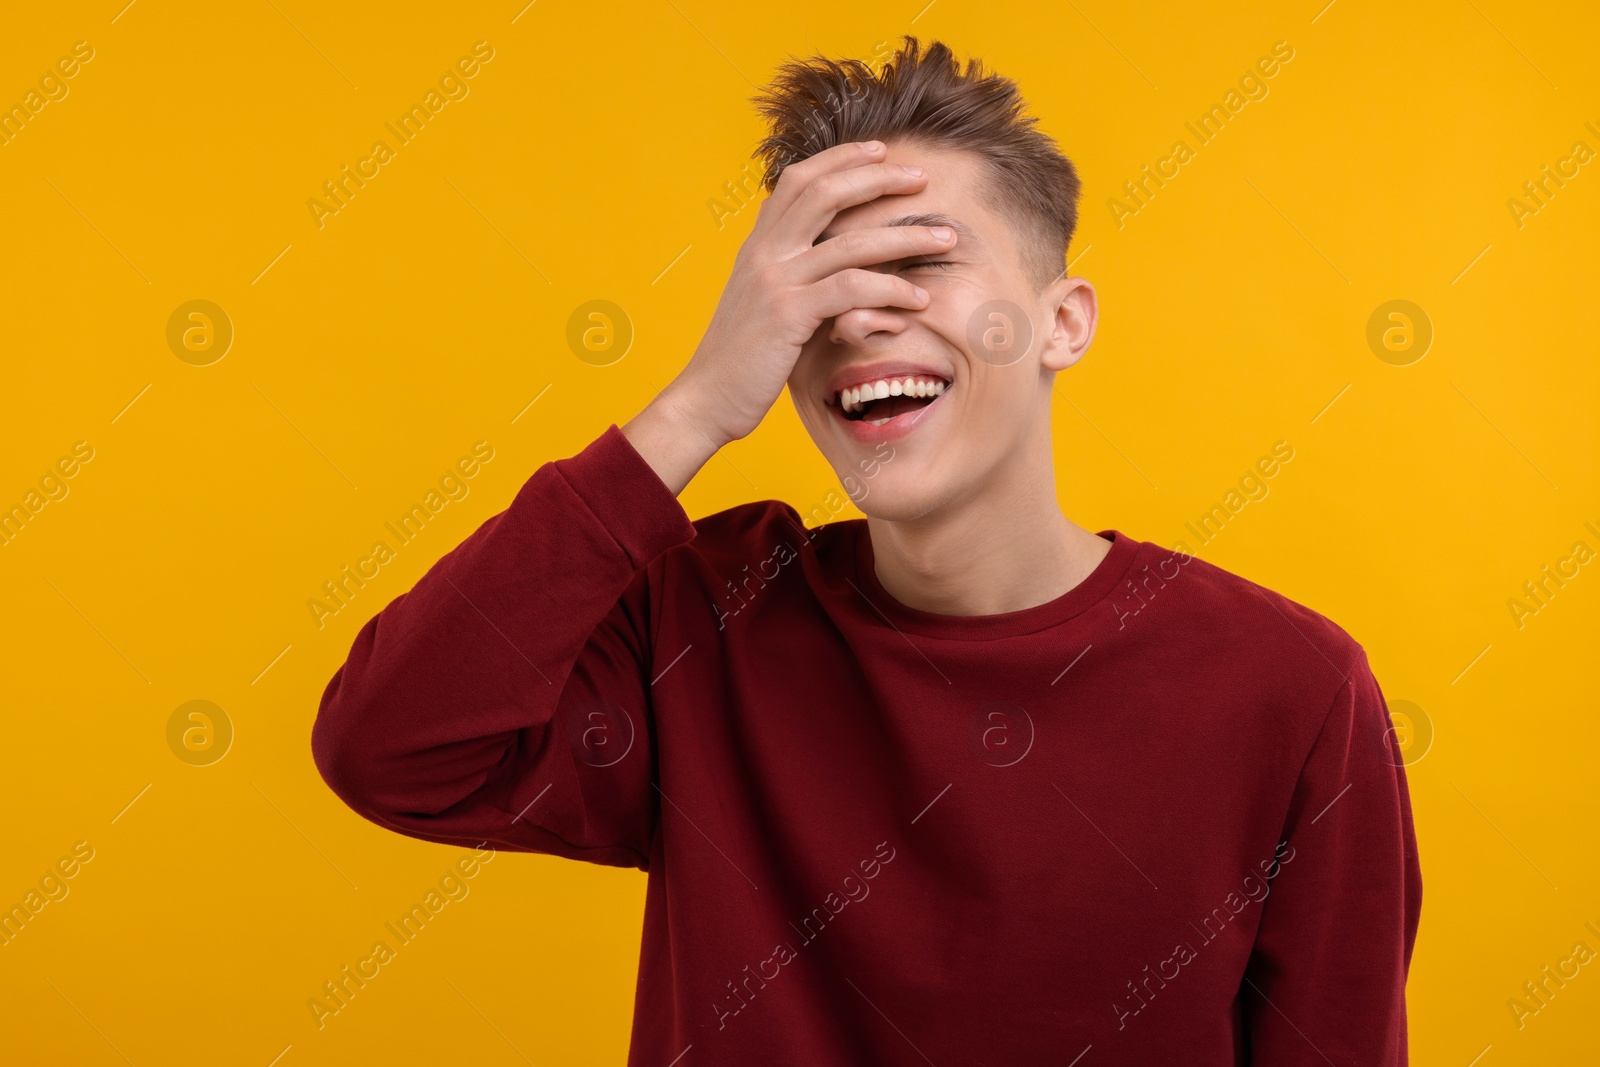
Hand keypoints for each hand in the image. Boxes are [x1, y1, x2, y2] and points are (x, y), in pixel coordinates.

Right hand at [625, 141, 956, 493]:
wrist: (705, 399)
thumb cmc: (740, 360)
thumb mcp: (759, 303)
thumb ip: (785, 273)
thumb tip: (818, 257)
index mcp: (758, 245)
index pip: (799, 180)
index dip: (841, 158)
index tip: (881, 152)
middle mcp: (764, 253)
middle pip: (826, 192)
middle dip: (879, 179)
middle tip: (922, 178)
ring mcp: (775, 281)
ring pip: (850, 241)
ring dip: (905, 237)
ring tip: (944, 239)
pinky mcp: (789, 315)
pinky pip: (851, 289)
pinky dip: (891, 291)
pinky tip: (918, 300)